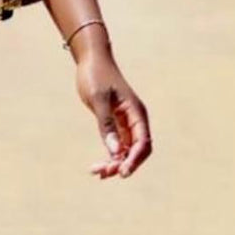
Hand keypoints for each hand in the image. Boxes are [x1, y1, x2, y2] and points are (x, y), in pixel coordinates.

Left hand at [75, 51, 151, 179]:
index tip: (122, 171)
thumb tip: (115, 150)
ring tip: (98, 173)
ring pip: (126, 150)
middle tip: (105, 174)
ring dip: (114, 162)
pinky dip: (109, 156)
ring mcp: (125, 123)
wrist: (91, 60)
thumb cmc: (96, 76)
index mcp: (136, 113)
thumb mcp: (99, 99)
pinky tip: (97, 167)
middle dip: (124, 164)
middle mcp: (134, 120)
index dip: (135, 159)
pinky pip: (116, 145)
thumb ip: (107, 124)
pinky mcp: (115, 123)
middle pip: (136, 150)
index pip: (143, 142)